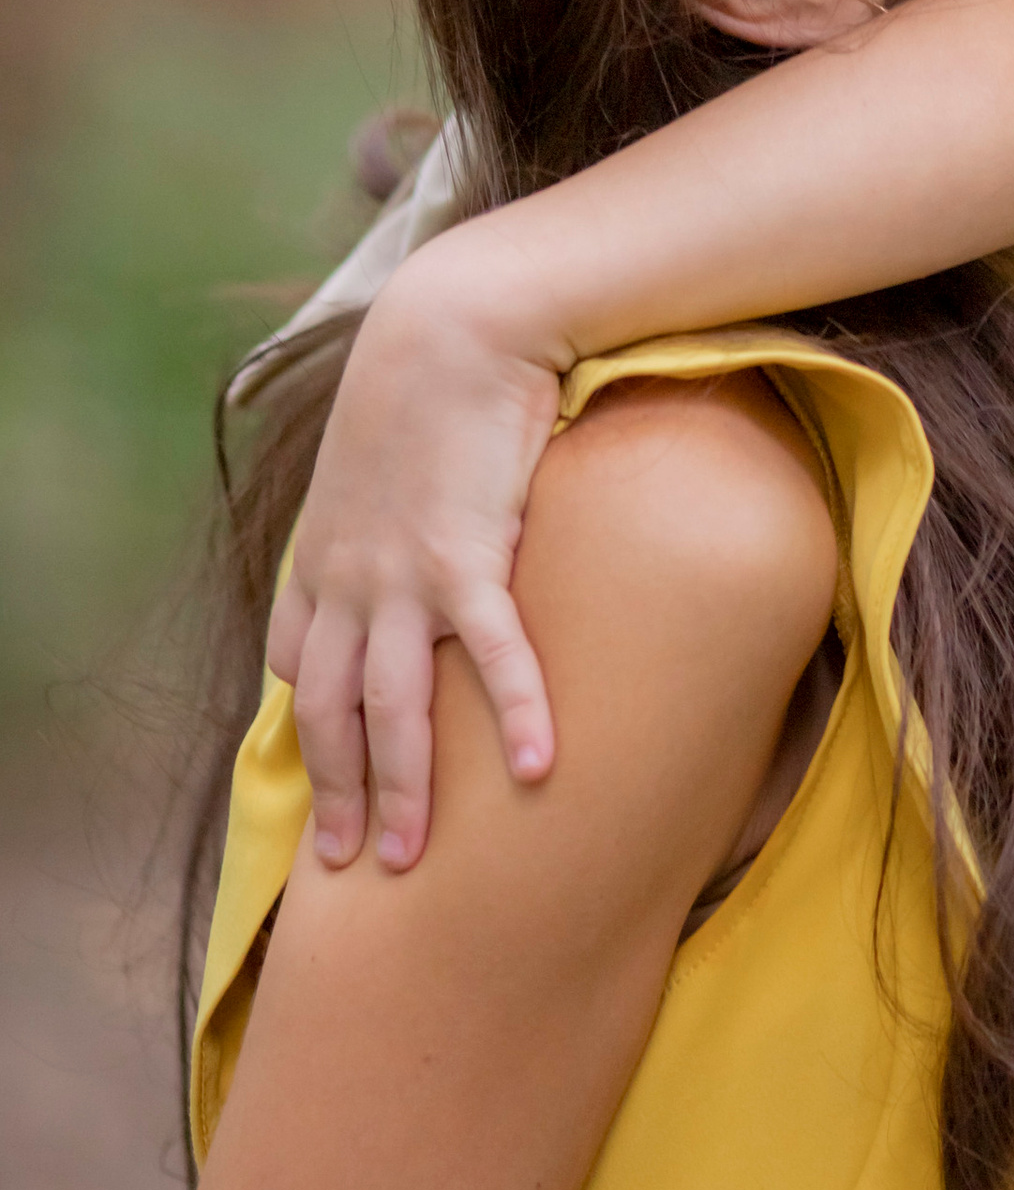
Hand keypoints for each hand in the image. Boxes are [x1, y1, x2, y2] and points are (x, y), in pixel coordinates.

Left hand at [266, 246, 566, 872]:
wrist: (455, 325)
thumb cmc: (428, 376)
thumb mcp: (376, 448)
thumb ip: (382, 500)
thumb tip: (412, 517)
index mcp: (325, 552)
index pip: (300, 659)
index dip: (311, 718)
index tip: (330, 761)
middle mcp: (349, 579)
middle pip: (332, 711)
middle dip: (337, 793)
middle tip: (351, 865)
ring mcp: (404, 577)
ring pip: (391, 709)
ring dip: (399, 791)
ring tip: (411, 856)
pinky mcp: (468, 558)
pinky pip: (491, 658)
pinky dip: (515, 716)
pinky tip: (537, 769)